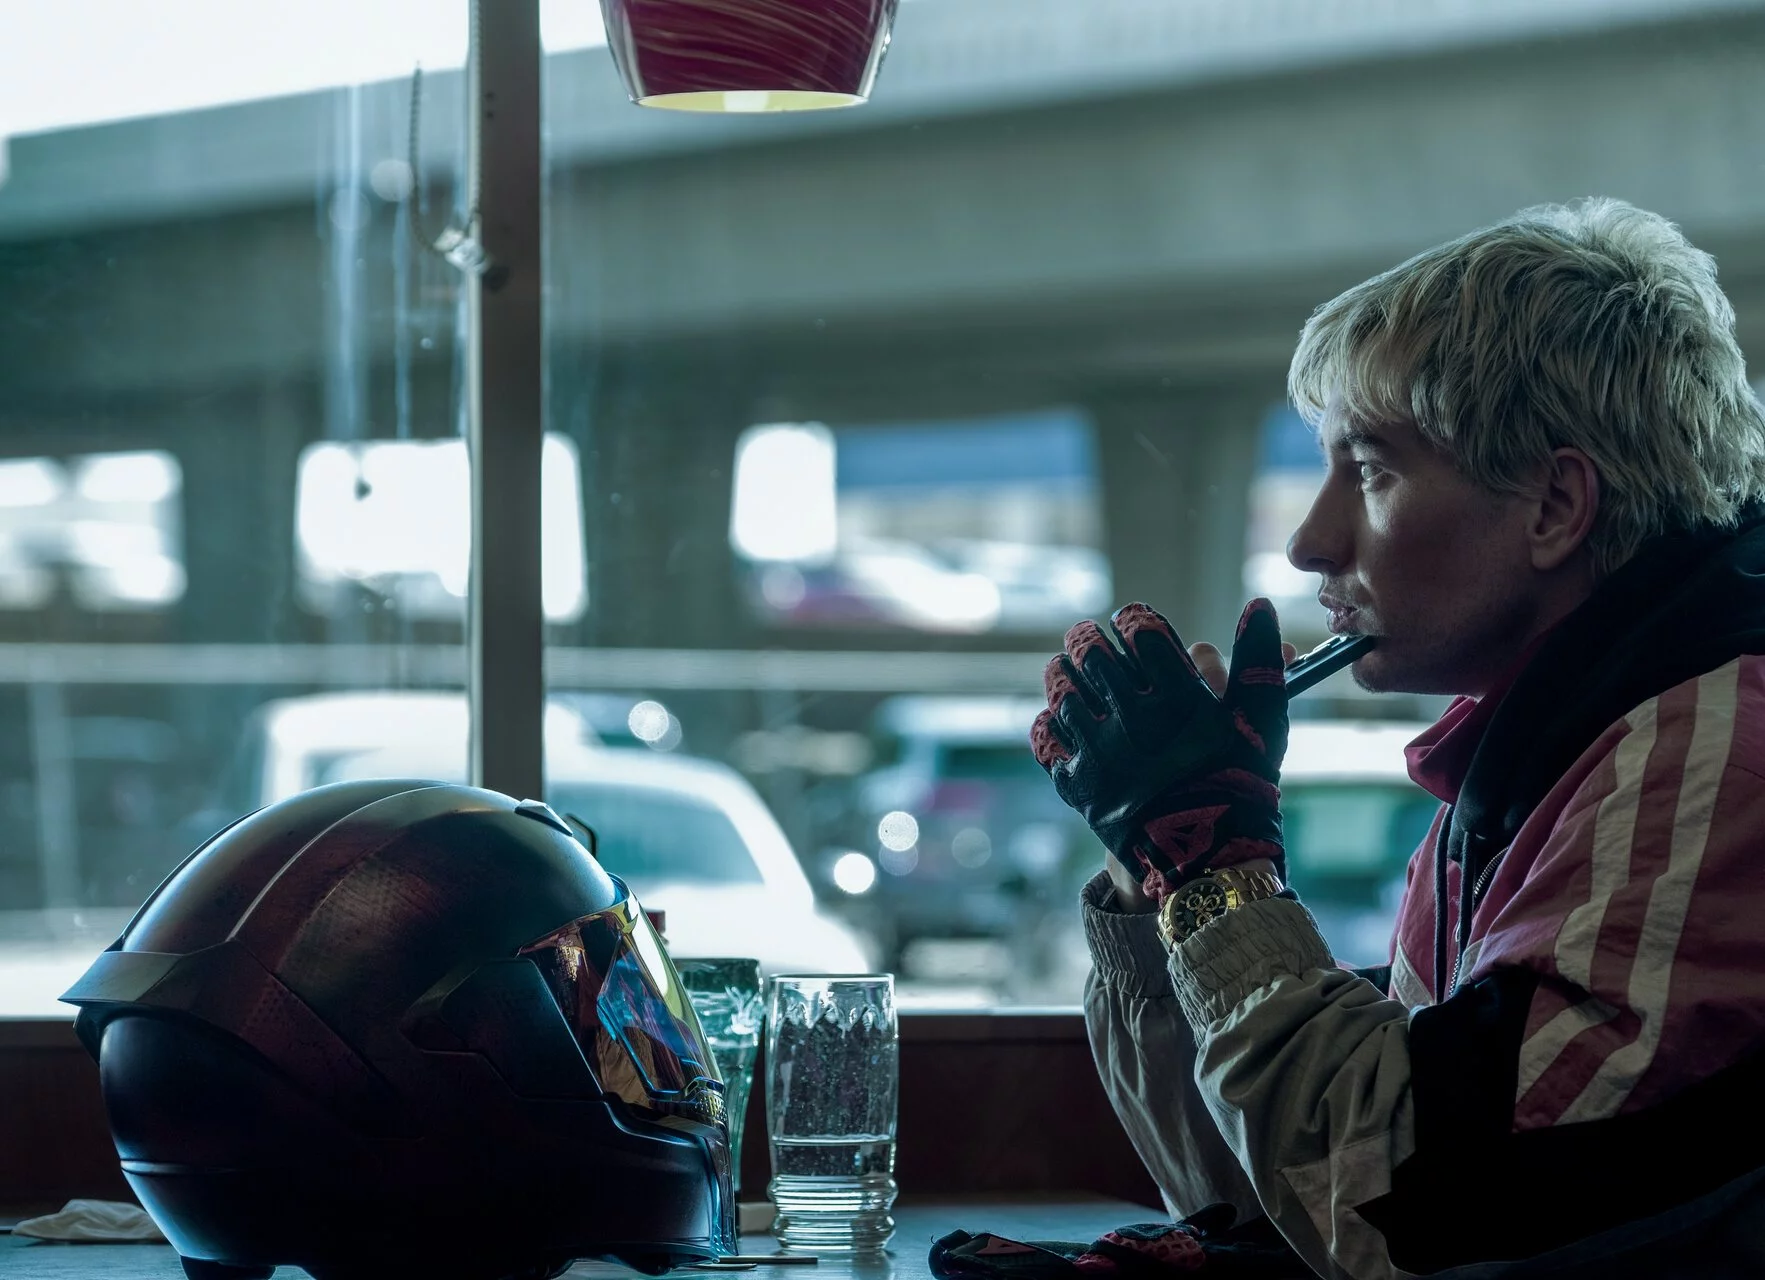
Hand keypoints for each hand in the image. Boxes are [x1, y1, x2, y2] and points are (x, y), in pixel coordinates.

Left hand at [1030, 600, 1291, 903]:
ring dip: (1062, 673)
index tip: (1133, 624)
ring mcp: (1101, 751)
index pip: (1140, 632)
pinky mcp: (1078, 784)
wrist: (1209, 861)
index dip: (1134, 621)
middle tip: (1087, 637)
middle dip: (1088, 639)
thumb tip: (1259, 605)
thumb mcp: (1261, 721)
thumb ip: (1260, 661)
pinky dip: (1050, 723)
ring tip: (1065, 668)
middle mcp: (1133, 716)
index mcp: (1177, 695)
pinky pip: (1048, 740)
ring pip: (1063, 691)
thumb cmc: (1241, 783)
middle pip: (1092, 653)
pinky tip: (1059, 718)